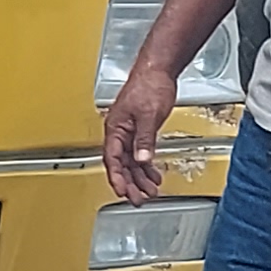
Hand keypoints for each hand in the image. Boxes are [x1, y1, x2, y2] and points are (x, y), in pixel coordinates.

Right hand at [101, 59, 178, 202]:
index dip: (117, 177)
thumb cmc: (148, 85)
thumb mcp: (149, 115)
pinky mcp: (140, 129)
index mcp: (115, 128)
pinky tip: (153, 174)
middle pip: (121, 164)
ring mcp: (129, 131)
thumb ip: (145, 139)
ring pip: (131, 161)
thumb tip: (142, 159)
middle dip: (130, 183)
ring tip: (149, 192)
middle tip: (137, 199)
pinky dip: (146, 165)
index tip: (123, 192)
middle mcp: (120, 132)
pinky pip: (140, 153)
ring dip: (139, 177)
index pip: (112, 159)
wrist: (158, 70)